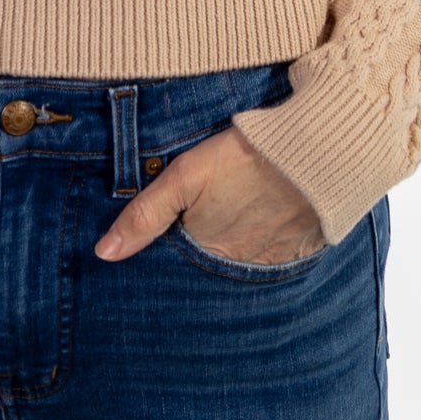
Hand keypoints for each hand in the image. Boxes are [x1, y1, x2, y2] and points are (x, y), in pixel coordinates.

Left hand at [94, 126, 325, 264]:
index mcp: (211, 252)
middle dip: (201, 258)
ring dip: (233, 250)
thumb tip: (104, 254)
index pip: (181, 267)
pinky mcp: (302, 248)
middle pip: (212, 268)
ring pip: (242, 263)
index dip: (168, 256)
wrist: (317, 151)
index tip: (160, 249)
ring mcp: (275, 260)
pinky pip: (275, 258)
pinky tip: (260, 226)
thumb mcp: (185, 177)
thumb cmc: (244, 159)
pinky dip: (264, 246)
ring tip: (228, 228)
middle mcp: (241, 266)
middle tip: (198, 234)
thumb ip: (145, 215)